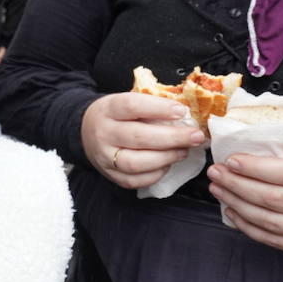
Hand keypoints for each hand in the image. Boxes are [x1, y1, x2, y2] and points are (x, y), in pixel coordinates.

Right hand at [81, 92, 206, 189]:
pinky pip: (134, 180)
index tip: (182, 111)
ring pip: (136, 162)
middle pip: (137, 137)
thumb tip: (185, 115)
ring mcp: (104, 157)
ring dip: (165, 158)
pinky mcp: (110, 175)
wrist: (86, 131)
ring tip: (183, 151)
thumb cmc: (116, 115)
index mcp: (108, 109)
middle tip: (195, 136)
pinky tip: (167, 164)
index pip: (132, 106)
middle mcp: (103, 133)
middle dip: (172, 137)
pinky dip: (155, 174)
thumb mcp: (126, 101)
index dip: (158, 109)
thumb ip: (151, 106)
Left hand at [205, 141, 282, 250]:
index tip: (230, 160)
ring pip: (272, 223)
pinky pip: (277, 241)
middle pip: (275, 199)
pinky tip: (233, 213)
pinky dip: (251, 229)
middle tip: (216, 174)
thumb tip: (245, 145)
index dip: (255, 168)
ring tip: (219, 191)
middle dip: (238, 186)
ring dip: (239, 207)